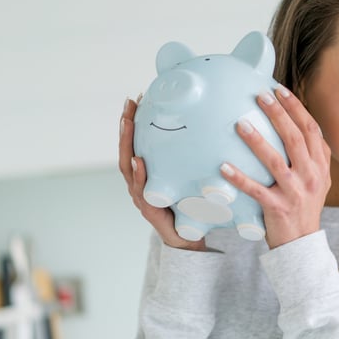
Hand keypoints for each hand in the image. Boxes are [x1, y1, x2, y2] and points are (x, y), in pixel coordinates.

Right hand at [119, 97, 206, 250]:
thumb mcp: (192, 179)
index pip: (137, 143)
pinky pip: (141, 190)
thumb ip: (193, 159)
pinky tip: (139, 161)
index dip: (133, 122)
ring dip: (127, 144)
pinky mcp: (149, 210)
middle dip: (126, 127)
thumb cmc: (191, 206)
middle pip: (127, 150)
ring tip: (128, 124)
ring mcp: (142, 196)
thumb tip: (212, 127)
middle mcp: (140, 182)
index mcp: (147, 173)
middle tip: (129, 104)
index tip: (135, 98)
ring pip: (128, 167)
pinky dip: (138, 176)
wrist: (190, 239)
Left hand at [220, 86, 331, 248]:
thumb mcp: (317, 179)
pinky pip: (256, 190)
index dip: (296, 108)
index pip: (311, 130)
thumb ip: (310, 155)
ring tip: (240, 124)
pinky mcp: (278, 208)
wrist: (302, 244)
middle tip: (261, 96)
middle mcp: (312, 176)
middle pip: (295, 139)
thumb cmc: (304, 206)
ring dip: (257, 142)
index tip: (280, 90)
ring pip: (276, 162)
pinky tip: (223, 167)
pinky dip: (240, 179)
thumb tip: (291, 122)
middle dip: (278, 114)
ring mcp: (296, 193)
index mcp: (321, 166)